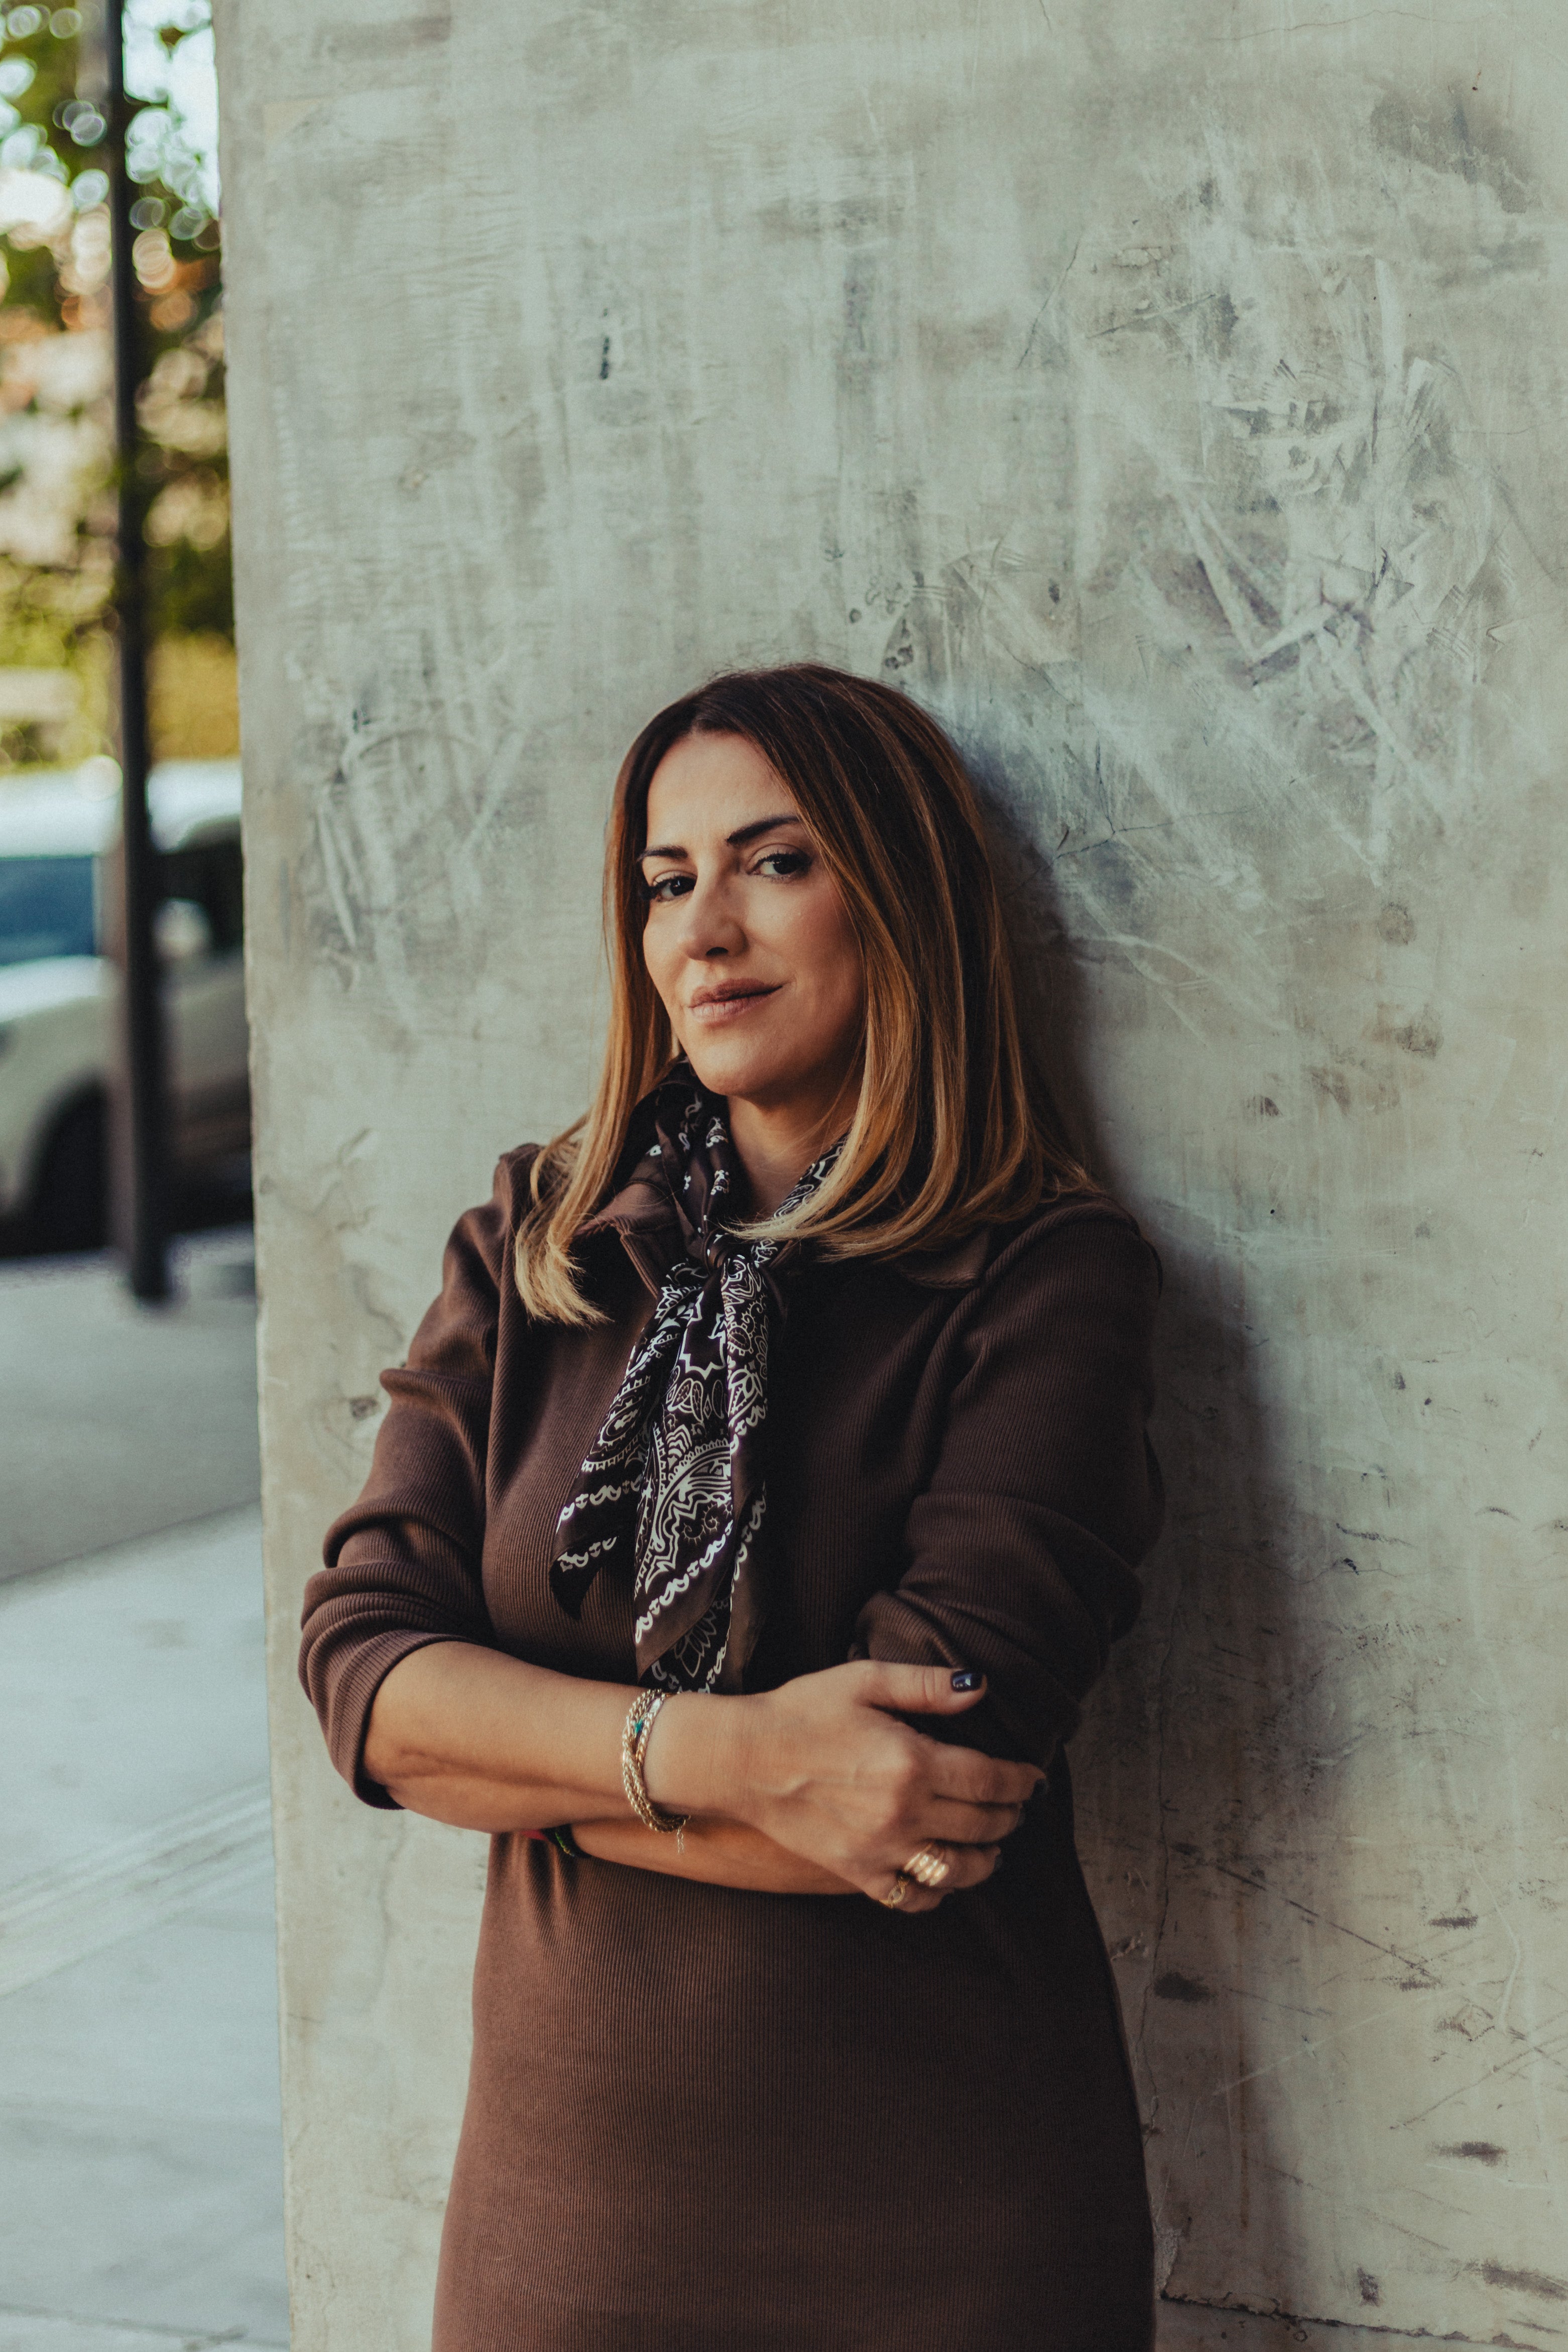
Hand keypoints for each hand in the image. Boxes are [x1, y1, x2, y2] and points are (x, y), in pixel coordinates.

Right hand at [705, 1661, 1042, 1912]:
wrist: (742, 1759)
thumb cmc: (802, 1711)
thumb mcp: (864, 1680)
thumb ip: (926, 1685)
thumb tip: (980, 1688)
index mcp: (910, 1761)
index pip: (990, 1780)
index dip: (1021, 1782)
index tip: (1033, 1778)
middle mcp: (902, 1812)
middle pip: (982, 1824)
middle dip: (1010, 1815)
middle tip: (1018, 1806)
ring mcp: (880, 1849)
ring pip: (958, 1869)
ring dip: (987, 1859)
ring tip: (995, 1847)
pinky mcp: (857, 1872)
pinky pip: (914, 1896)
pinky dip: (939, 1892)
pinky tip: (945, 1874)